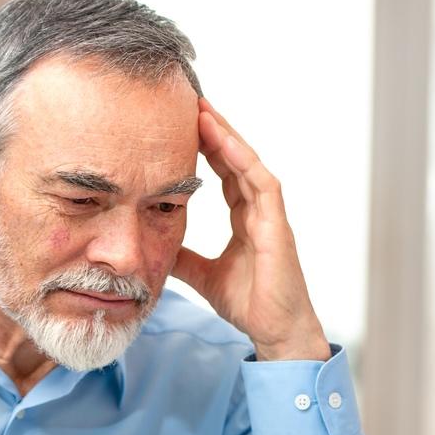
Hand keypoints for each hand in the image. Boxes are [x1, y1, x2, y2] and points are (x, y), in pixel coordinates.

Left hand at [174, 98, 330, 360]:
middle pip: (237, 160)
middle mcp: (260, 212)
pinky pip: (264, 185)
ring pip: (250, 165)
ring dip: (229, 138)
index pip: (225, 173)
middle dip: (216, 131)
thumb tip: (157, 246)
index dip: (206, 148)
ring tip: (205, 113)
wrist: (276, 332)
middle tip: (190, 102)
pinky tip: (228, 144)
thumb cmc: (251, 305)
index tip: (181, 125)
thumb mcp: (205, 276)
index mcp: (246, 219)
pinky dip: (246, 162)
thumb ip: (186, 258)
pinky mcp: (278, 227)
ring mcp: (271, 217)